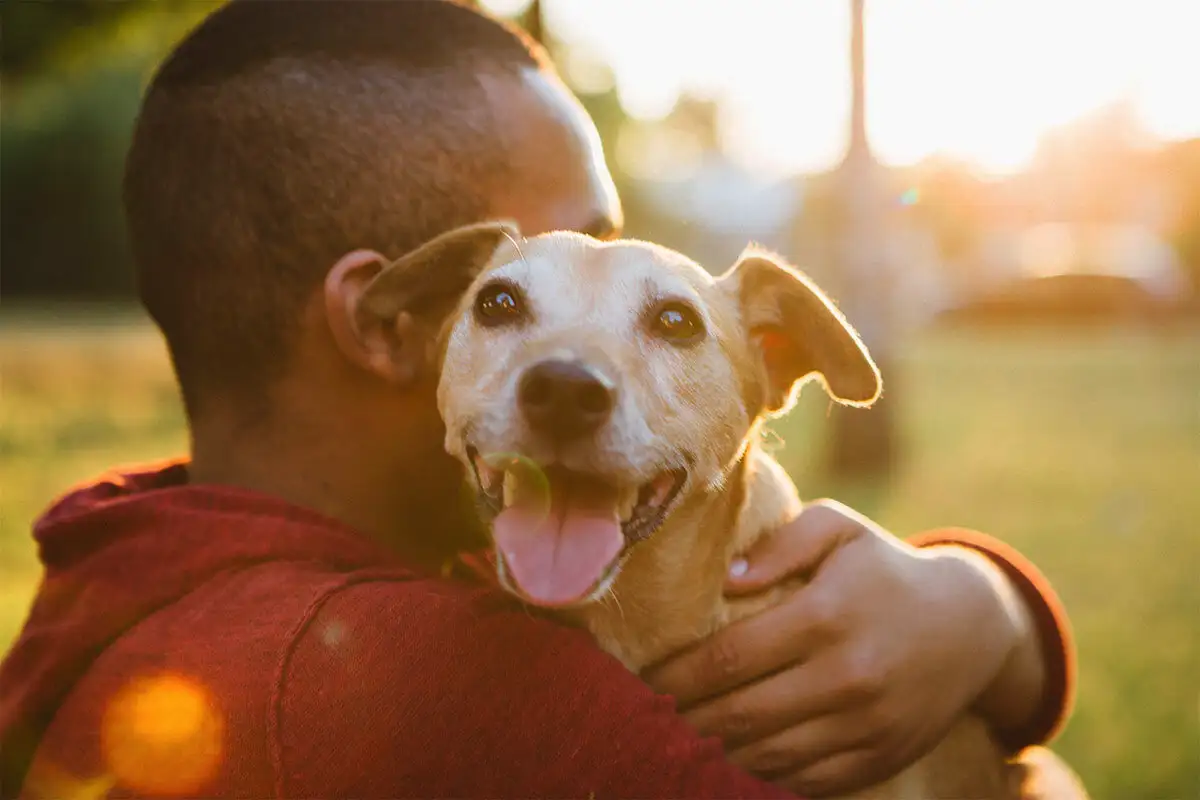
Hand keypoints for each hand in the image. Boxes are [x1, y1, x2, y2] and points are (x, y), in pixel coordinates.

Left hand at [643, 500, 1041, 796]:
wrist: (972, 627)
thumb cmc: (885, 568)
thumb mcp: (841, 528)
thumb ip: (782, 544)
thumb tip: (726, 579)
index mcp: (827, 615)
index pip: (729, 657)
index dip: (677, 675)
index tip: (642, 679)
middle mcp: (847, 676)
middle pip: (740, 715)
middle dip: (683, 720)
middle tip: (644, 718)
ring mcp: (865, 726)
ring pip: (767, 756)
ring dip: (713, 754)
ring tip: (676, 742)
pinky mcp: (878, 759)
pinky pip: (805, 782)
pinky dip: (761, 776)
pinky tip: (728, 763)